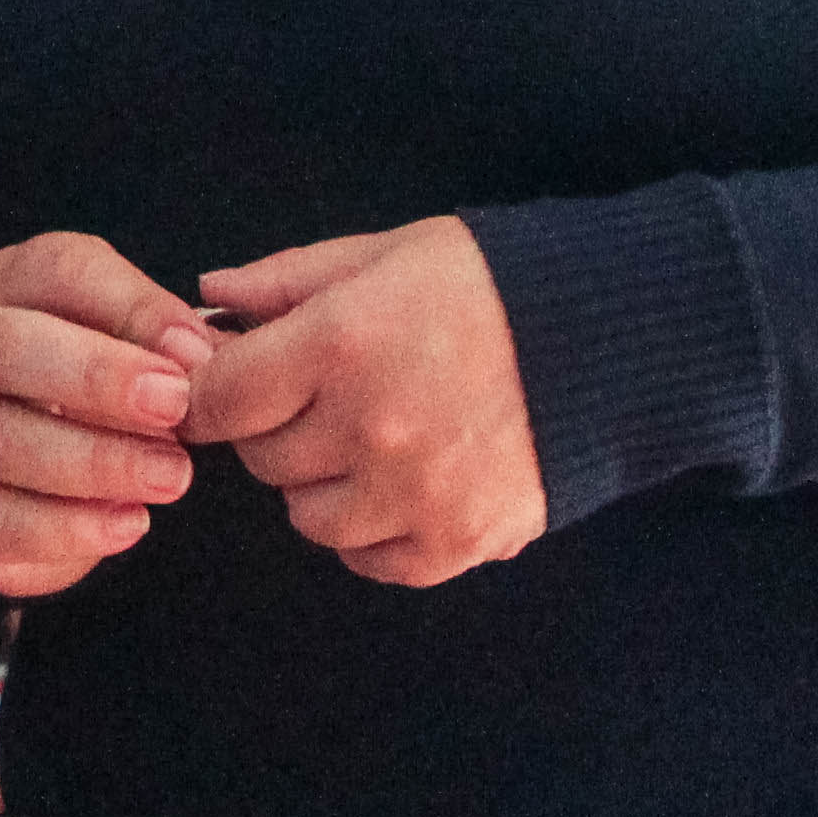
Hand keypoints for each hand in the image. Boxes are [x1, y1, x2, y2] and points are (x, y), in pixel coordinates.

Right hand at [0, 232, 216, 600]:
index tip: (196, 353)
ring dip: (96, 460)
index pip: (57, 269)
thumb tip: (203, 359)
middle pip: (5, 346)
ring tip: (173, 477)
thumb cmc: (103, 393)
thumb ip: (169, 342)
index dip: (131, 306)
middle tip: (173, 407)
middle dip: (96, 376)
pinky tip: (131, 524)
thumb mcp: (136, 345)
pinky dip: (68, 527)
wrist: (44, 481)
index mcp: (12, 285)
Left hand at [180, 217, 545, 587]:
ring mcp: (416, 493)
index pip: (219, 400)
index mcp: (339, 345)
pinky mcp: (460, 540)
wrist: (609, 341)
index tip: (225, 388)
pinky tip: (399, 485)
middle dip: (273, 430)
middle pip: (263, 460)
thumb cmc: (487, 285)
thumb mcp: (379, 254)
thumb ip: (283, 282)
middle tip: (314, 400)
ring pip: (310, 519)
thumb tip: (207, 297)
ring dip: (321, 485)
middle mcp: (370, 427)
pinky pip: (373, 562)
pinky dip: (373, 533)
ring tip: (364, 441)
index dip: (211, 394)